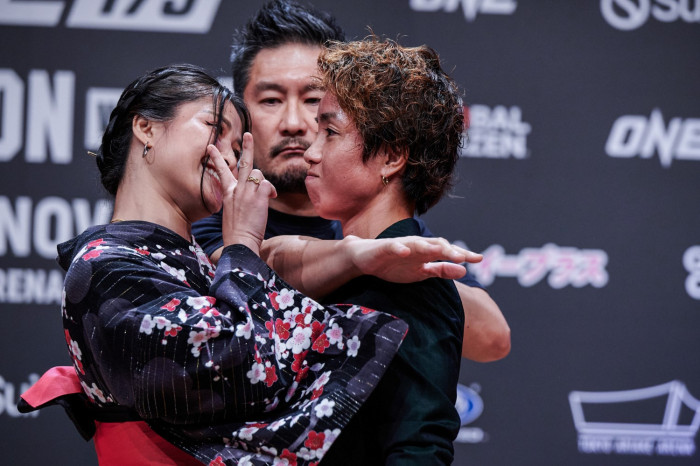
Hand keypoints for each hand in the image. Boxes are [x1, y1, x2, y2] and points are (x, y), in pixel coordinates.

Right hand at [209, 133, 276, 255]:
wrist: (239, 242)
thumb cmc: (237, 232)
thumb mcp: (233, 212)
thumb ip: (241, 199)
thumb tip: (256, 193)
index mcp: (228, 193)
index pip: (222, 171)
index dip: (216, 158)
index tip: (210, 146)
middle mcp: (236, 189)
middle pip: (243, 163)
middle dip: (247, 146)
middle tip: (248, 134)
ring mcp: (247, 192)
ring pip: (258, 173)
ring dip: (264, 182)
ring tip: (267, 196)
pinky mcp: (258, 197)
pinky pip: (268, 185)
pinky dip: (271, 191)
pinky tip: (272, 199)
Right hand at [344, 235, 481, 282]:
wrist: (365, 259)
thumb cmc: (394, 265)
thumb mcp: (420, 272)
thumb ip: (441, 270)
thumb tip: (464, 270)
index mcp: (425, 253)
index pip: (447, 252)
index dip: (462, 254)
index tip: (479, 259)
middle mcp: (416, 246)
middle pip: (435, 245)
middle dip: (449, 251)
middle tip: (463, 258)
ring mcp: (400, 245)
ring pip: (416, 243)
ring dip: (428, 246)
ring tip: (440, 251)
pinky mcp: (384, 247)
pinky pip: (392, 246)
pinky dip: (399, 247)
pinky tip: (405, 251)